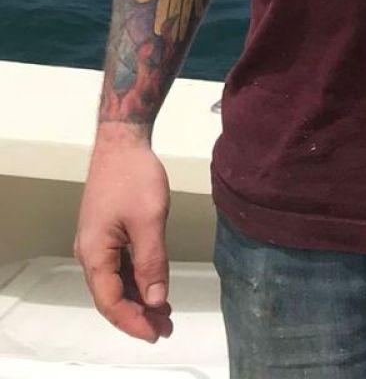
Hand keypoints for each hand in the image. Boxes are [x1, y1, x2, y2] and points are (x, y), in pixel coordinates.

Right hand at [74, 126, 174, 342]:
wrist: (122, 142)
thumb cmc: (134, 177)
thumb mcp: (150, 220)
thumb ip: (152, 262)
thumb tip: (156, 299)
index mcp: (95, 254)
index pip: (111, 302)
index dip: (133, 321)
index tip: (157, 334)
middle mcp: (90, 253)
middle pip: (111, 296)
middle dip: (138, 315)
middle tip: (166, 329)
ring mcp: (97, 243)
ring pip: (116, 282)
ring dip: (139, 298)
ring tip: (164, 314)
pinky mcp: (107, 233)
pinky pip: (119, 266)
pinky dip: (136, 279)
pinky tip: (154, 286)